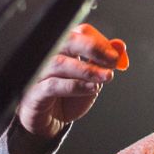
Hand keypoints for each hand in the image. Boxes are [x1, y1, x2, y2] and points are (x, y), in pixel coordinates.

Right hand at [17, 24, 128, 138]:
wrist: (50, 120)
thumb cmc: (68, 96)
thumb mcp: (92, 79)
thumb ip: (103, 63)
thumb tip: (119, 47)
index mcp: (64, 48)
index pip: (80, 32)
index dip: (100, 42)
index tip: (115, 56)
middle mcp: (49, 56)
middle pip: (67, 40)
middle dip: (93, 48)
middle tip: (112, 60)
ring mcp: (39, 73)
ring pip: (60, 63)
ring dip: (87, 70)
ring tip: (106, 77)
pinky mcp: (34, 92)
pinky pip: (52, 85)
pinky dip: (75, 86)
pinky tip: (92, 89)